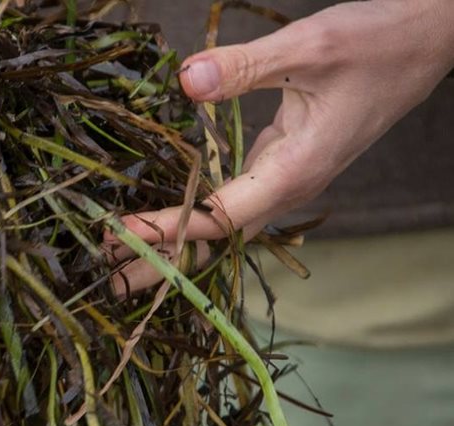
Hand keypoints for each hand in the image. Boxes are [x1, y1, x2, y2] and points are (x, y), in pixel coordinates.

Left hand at [106, 0, 453, 295]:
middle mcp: (291, 186)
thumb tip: (186, 81)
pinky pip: (236, 203)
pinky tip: (173, 223)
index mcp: (296, 170)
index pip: (219, 215)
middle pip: (218, 239)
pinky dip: (198, 217)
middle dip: (165, 259)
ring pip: (225, 225)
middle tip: (110, 277)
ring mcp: (289, 179)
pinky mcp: (286, 164)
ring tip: (126, 260)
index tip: (119, 233)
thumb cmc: (379, 42)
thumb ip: (247, 67)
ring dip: (176, 243)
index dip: (168, 227)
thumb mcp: (311, 47)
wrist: (428, 42)